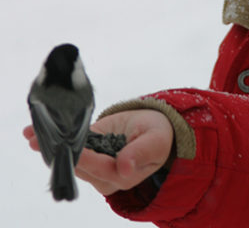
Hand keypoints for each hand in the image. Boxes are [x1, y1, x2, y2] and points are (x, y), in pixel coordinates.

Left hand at [24, 109, 173, 195]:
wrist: (157, 129)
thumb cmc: (160, 134)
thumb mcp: (155, 139)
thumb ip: (140, 152)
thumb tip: (124, 168)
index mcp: (124, 175)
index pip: (99, 167)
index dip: (83, 158)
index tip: (66, 147)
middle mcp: (106, 175)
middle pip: (79, 166)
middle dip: (58, 152)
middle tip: (36, 137)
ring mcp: (96, 166)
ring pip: (71, 159)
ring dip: (51, 147)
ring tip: (32, 134)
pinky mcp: (90, 155)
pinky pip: (72, 150)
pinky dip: (55, 142)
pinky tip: (35, 135)